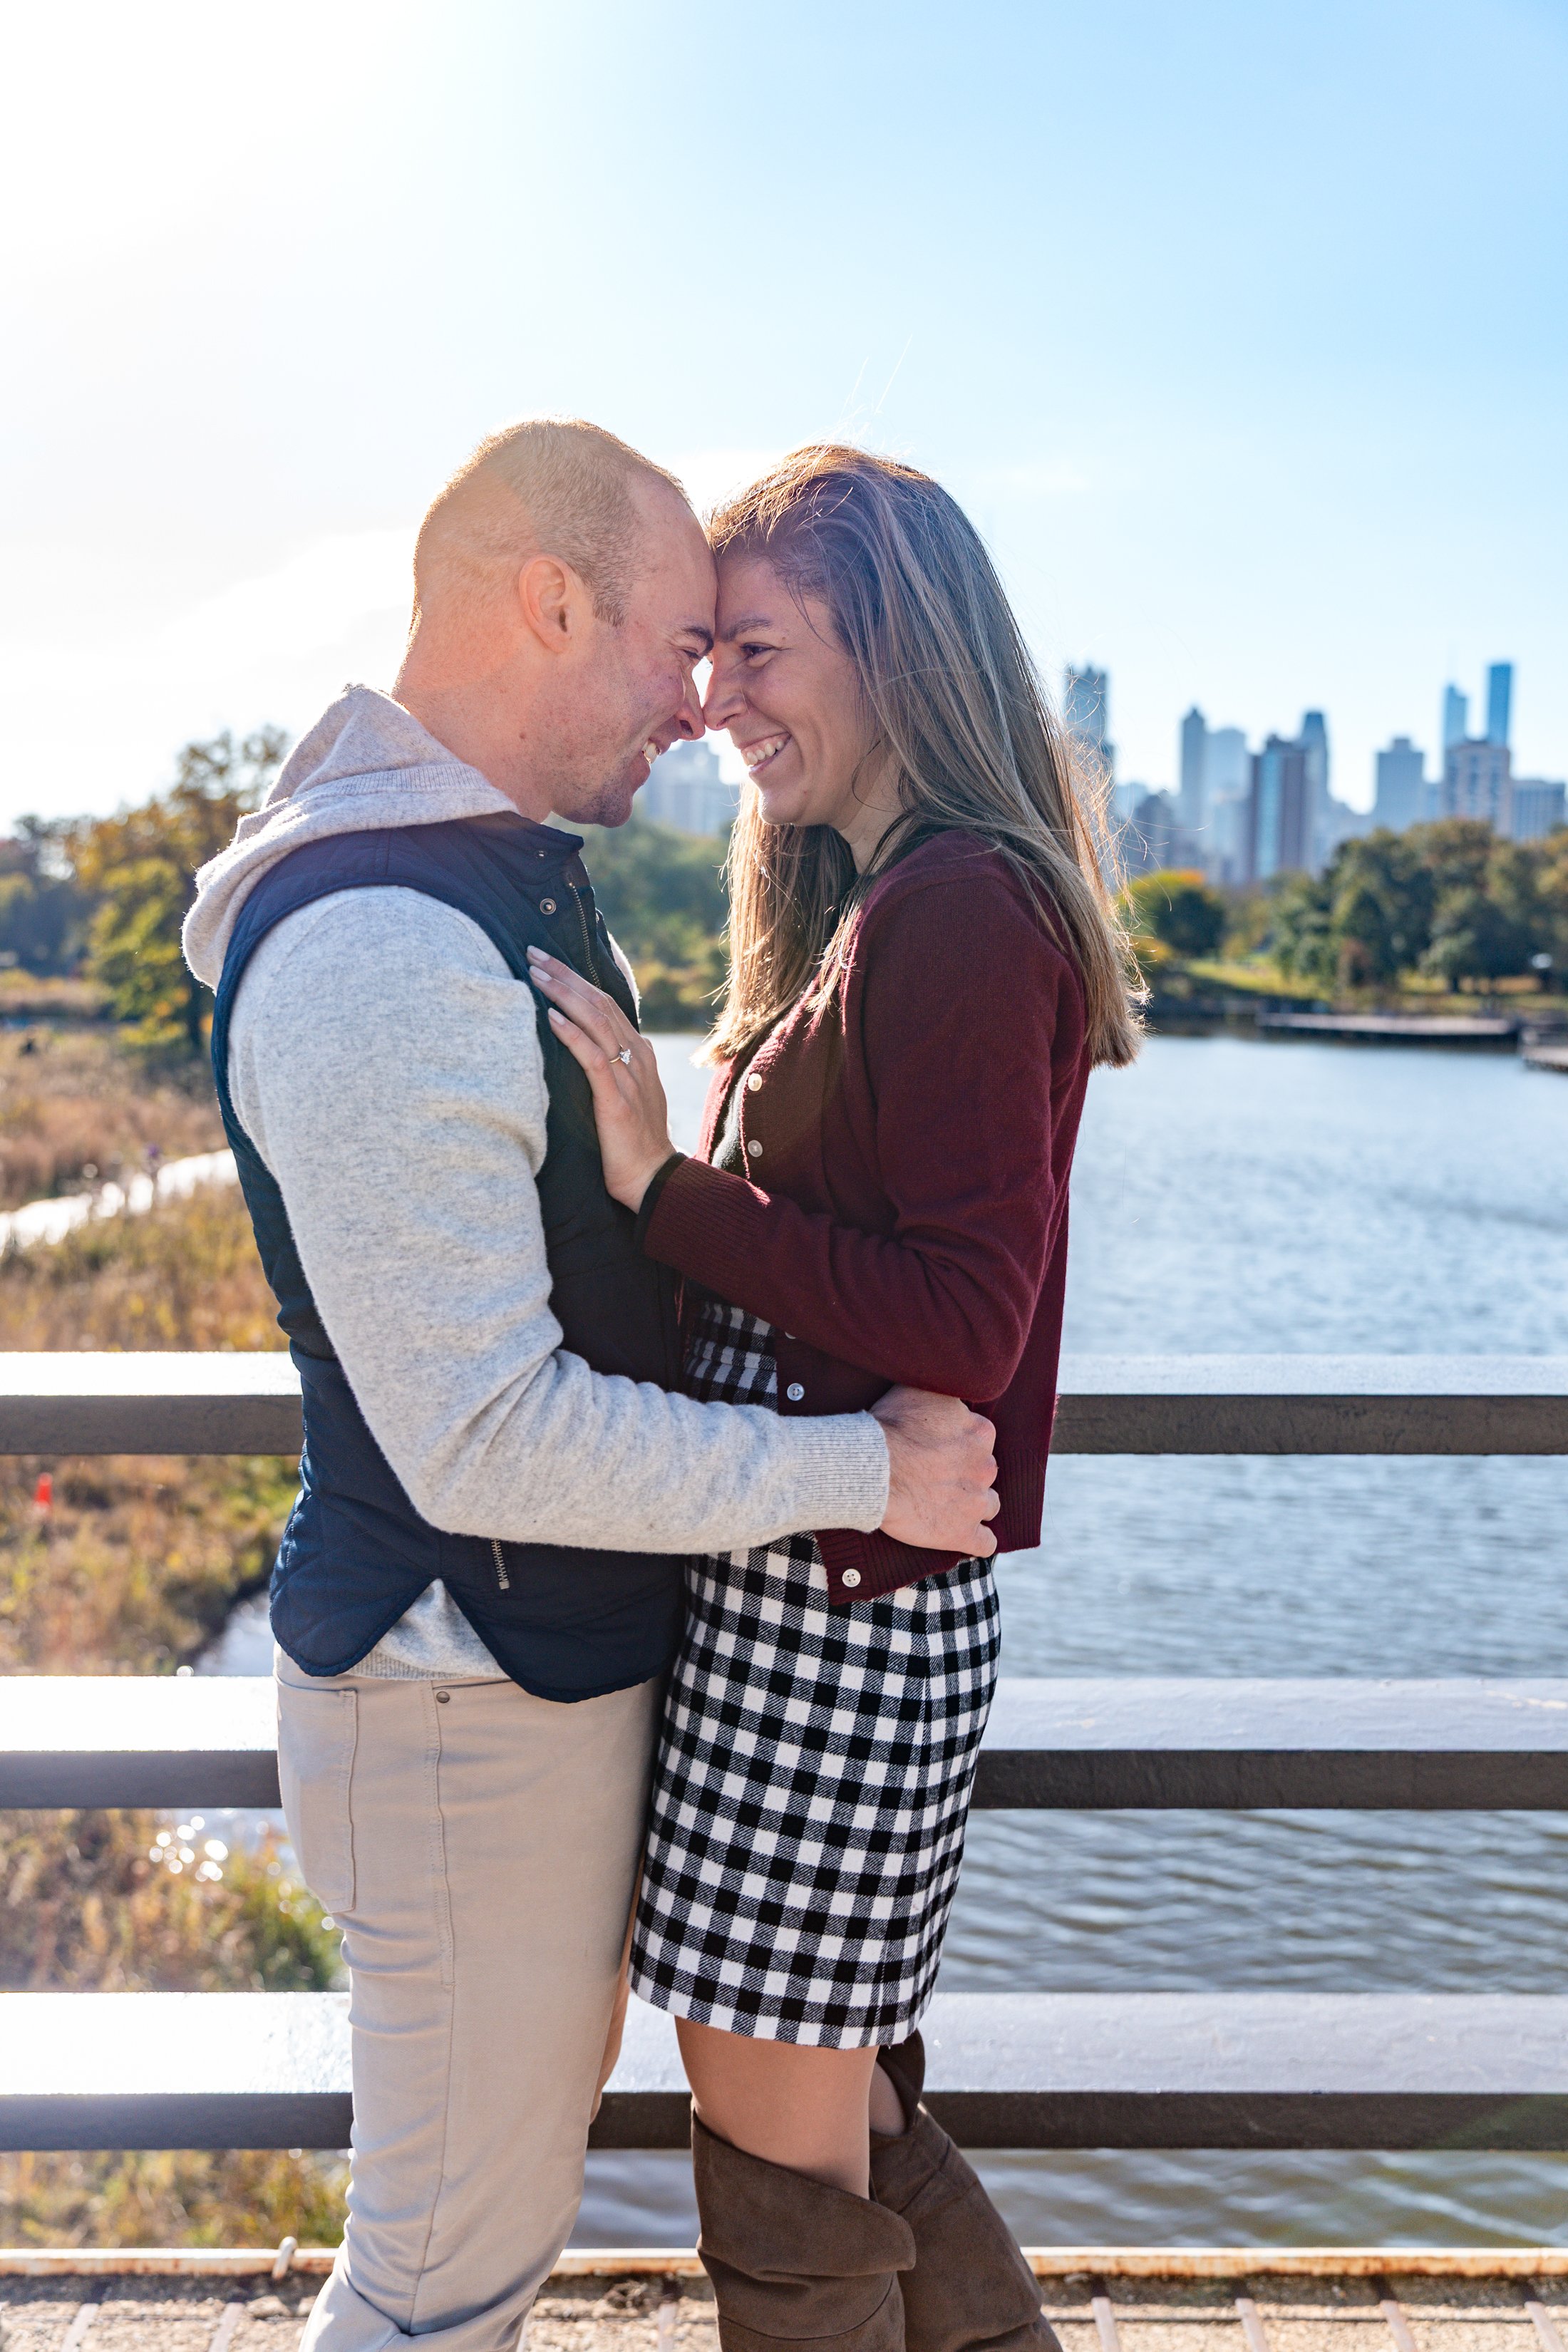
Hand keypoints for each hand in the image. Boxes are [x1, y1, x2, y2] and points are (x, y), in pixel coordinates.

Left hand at [526, 948, 675, 1211]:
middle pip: (598, 1003)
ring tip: (536, 974)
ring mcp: (629, 1076)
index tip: (546, 961)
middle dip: (564, 975)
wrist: (653, 1179)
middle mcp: (637, 1056)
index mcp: (639, 1052)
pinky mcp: (617, 1099)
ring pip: (596, 1022)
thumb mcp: (621, 1094)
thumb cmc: (629, 1142)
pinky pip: (594, 1058)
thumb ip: (607, 1066)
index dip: (575, 979)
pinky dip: (572, 1034)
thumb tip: (575, 1045)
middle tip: (533, 952)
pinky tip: (551, 1017)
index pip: (604, 1003)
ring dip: (564, 995)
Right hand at [872, 1387, 998, 1556]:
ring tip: (949, 1506)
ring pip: (990, 1505)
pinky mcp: (963, 1533)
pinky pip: (984, 1543)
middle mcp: (985, 1466)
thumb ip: (941, 1393)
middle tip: (936, 1475)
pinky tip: (965, 1538)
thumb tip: (946, 1384)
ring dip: (974, 1505)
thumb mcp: (917, 1390)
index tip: (940, 1449)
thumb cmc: (890, 1426)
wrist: (874, 1467)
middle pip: (984, 1471)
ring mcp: (977, 1502)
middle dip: (966, 1474)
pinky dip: (977, 1541)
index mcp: (979, 1432)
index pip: (980, 1439)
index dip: (959, 1445)